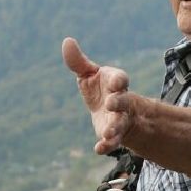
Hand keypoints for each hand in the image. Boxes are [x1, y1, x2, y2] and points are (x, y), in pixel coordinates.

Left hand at [62, 37, 138, 152]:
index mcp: (115, 83)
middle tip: (110, 103)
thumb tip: (67, 41)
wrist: (112, 112)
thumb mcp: (89, 74)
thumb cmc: (100, 88)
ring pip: (120, 124)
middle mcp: (120, 101)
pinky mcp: (113, 134)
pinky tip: (99, 149)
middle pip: (123, 101)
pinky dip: (107, 146)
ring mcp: (118, 119)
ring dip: (115, 128)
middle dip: (118, 102)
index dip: (119, 80)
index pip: (120, 79)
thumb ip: (78, 61)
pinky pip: (113, 142)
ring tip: (108, 133)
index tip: (116, 82)